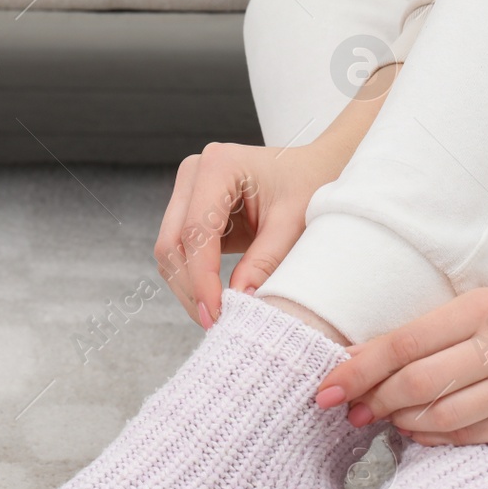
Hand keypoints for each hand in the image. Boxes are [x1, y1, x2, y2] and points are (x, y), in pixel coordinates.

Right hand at [155, 63, 402, 327]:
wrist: (316, 171)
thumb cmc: (310, 186)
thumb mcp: (294, 223)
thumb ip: (266, 260)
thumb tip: (241, 299)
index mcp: (218, 165)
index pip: (196, 231)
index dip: (201, 278)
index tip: (217, 313)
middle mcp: (194, 174)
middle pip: (173, 243)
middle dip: (191, 288)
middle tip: (216, 323)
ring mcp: (189, 193)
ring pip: (170, 252)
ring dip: (189, 288)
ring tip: (218, 316)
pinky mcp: (191, 213)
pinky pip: (181, 255)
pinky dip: (194, 281)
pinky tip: (216, 300)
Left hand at [315, 287, 487, 444]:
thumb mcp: (467, 309)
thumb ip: (415, 334)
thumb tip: (352, 362)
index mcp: (481, 309)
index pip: (405, 343)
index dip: (360, 370)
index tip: (328, 388)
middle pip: (420, 383)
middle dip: (375, 400)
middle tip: (352, 409)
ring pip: (443, 416)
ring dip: (401, 421)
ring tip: (384, 417)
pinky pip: (471, 436)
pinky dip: (434, 437)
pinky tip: (417, 429)